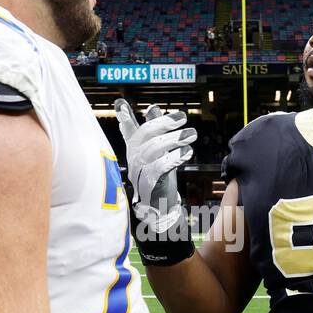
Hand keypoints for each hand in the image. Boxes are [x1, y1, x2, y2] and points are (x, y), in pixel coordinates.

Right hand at [115, 99, 195, 231]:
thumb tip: (152, 107)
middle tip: (182, 117)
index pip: (129, 132)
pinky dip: (173, 158)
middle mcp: (133, 160)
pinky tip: (187, 152)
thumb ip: (156, 132)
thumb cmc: (160, 178)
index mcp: (135, 150)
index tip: (120, 103)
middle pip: (143, 136)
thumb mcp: (159, 152)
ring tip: (191, 134)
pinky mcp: (149, 186)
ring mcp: (139, 173)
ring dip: (173, 140)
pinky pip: (158, 168)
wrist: (160, 209)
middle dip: (162, 123)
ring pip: (152, 150)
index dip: (125, 118)